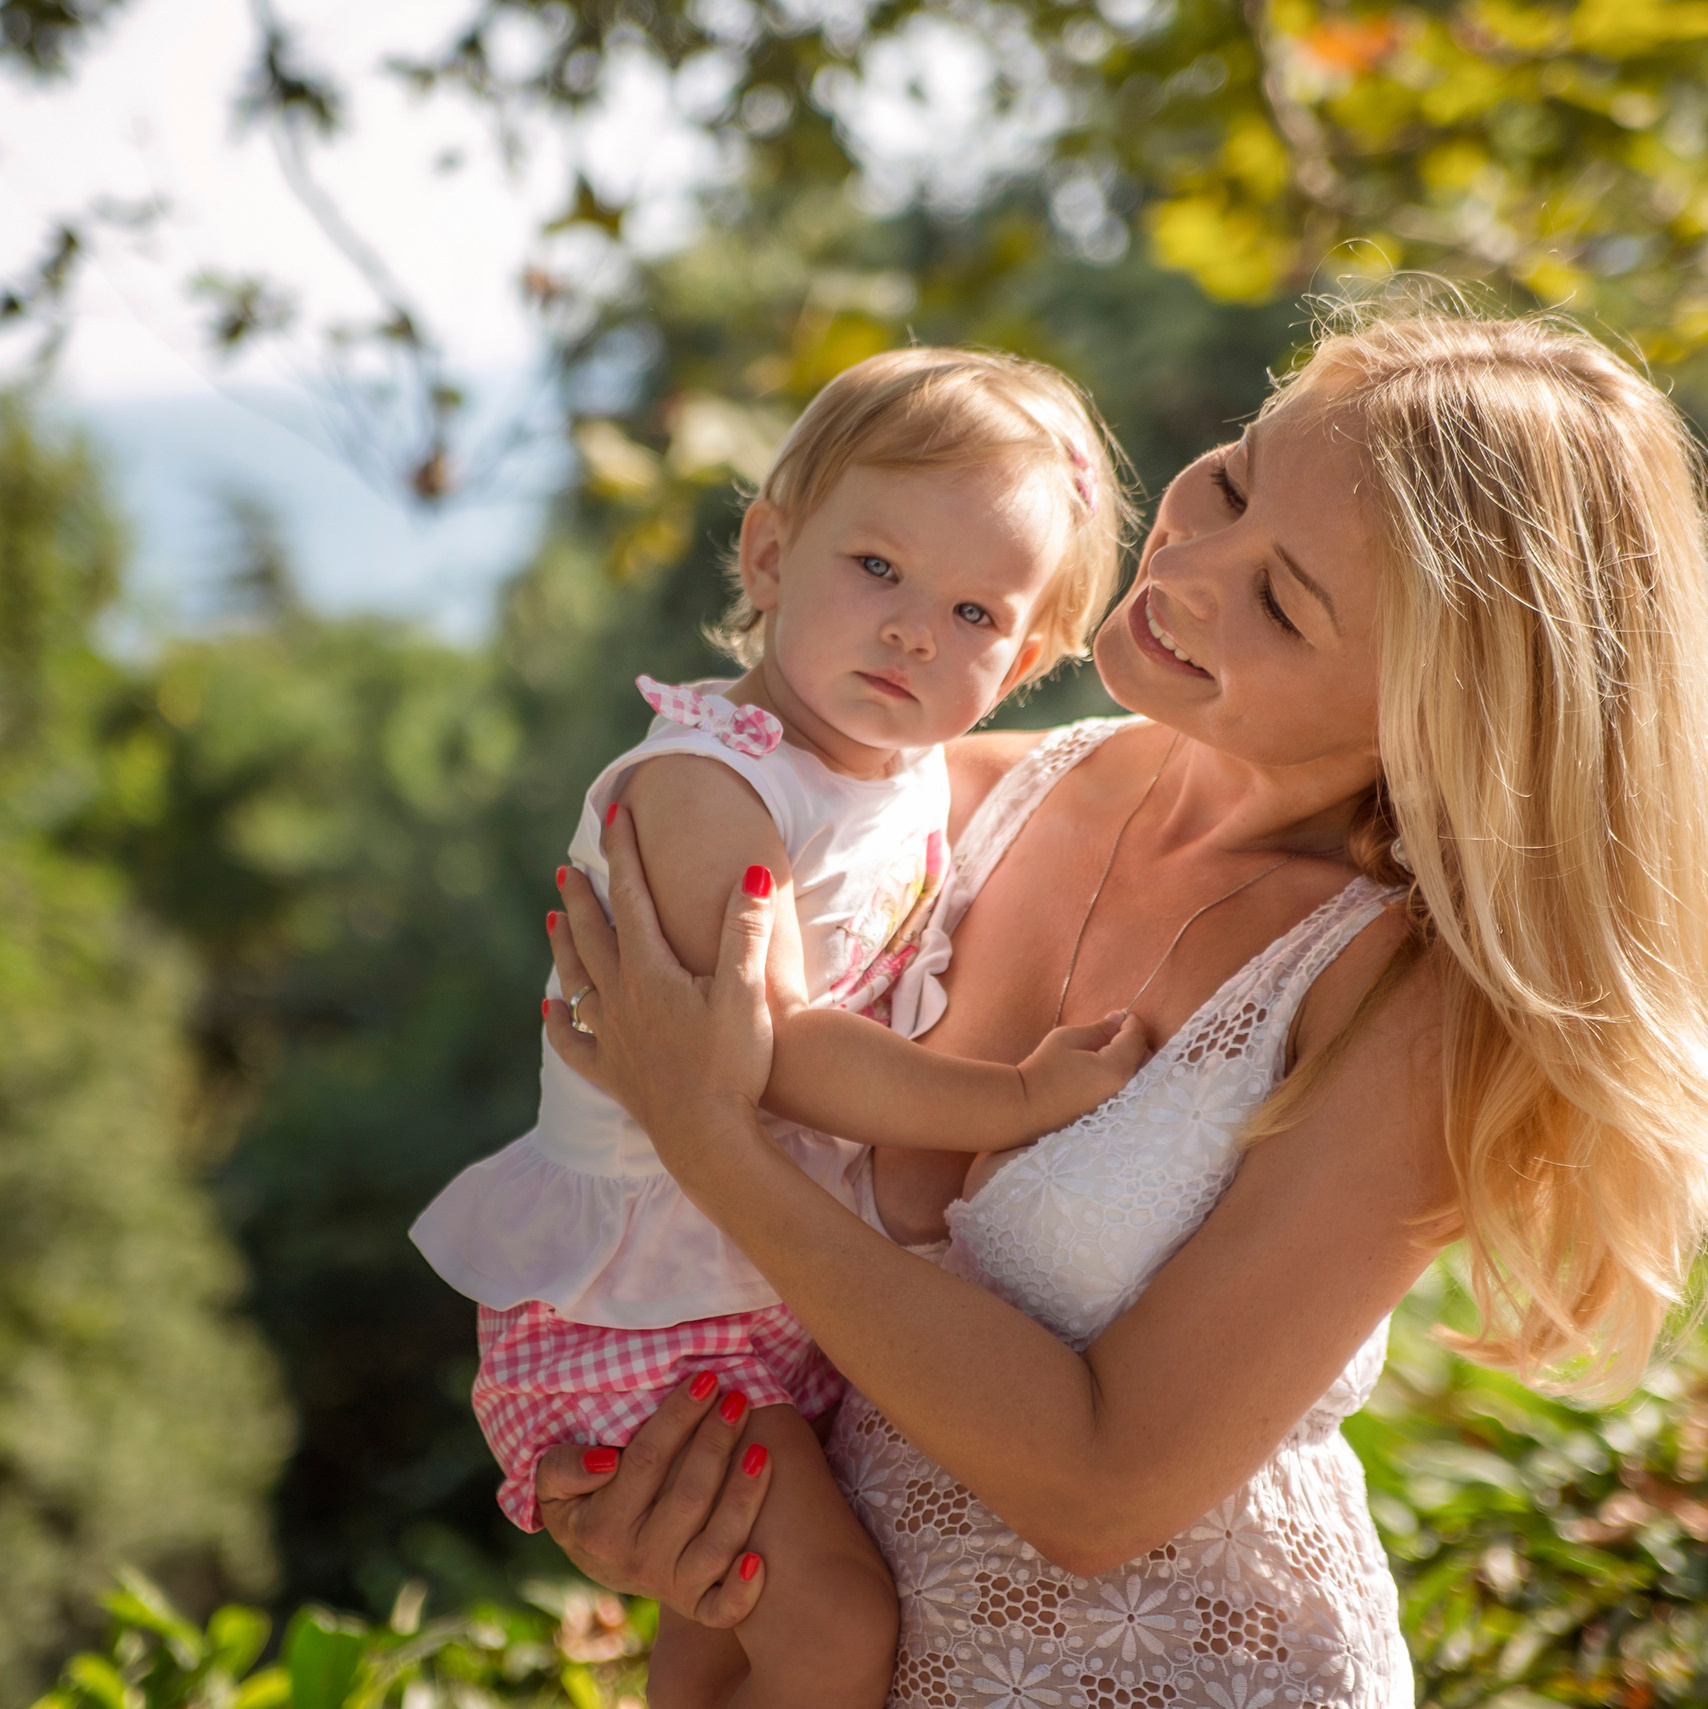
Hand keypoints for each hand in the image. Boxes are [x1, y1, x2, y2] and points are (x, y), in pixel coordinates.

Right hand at [535, 1373, 771, 1625]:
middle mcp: (637, 1561)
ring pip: (715, 1544)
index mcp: (602, 1528)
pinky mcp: (696, 1604)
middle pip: (688, 1496)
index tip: (705, 1380)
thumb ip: (562, 1467)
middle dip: (717, 1442)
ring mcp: (669, 1585)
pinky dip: (743, 1590)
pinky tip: (760, 1558)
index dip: (678, 1417)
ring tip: (762, 1449)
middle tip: (738, 1399)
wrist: (604, 1557)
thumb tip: (605, 1461)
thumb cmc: (583, 1501)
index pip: (647, 1462)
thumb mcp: (555, 1483)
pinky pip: (722, 1609)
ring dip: (743, 1496)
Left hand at [544, 806, 776, 1183]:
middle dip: (581, 896)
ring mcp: (611, 1038)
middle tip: (565, 867)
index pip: (632, 898)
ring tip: (552, 919)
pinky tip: (549, 1007)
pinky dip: (558, 1019)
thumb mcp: (746, 993)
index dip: (624, 853)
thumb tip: (752, 871)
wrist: (709, 1140)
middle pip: (592, 935)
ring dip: (563, 946)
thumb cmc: (733, 1065)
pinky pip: (572, 1040)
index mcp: (649, 972)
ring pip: (575, 980)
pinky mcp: (612, 1074)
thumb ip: (745, 930)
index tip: (615, 815)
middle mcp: (620, 999)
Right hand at [1016, 1010, 1150, 1131]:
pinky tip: (1105, 1065)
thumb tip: (1118, 1019)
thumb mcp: (1068, 1038)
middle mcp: (1124, 1086)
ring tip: (1108, 1047)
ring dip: (1131, 1056)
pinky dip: (1124, 1070)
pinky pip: (1128, 1084)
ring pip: (1139, 1072)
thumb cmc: (1045, 1069)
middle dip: (1134, 1039)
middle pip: (1144, 1056)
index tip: (1122, 1015)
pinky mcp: (1111, 1108)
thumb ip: (1098, 1029)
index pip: (1136, 1038)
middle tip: (1115, 1030)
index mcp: (1115, 1067)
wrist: (1028, 1106)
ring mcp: (1119, 1100)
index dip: (1132, 1023)